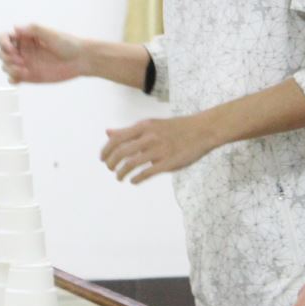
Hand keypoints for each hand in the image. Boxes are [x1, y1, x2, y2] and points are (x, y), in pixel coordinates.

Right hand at [0, 24, 85, 84]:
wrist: (80, 60)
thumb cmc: (68, 44)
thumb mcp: (51, 34)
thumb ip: (33, 29)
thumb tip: (15, 28)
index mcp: (26, 37)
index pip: (4, 38)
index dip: (3, 43)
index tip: (11, 48)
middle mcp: (23, 50)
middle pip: (2, 53)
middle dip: (6, 57)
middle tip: (21, 60)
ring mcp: (25, 63)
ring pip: (6, 66)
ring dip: (9, 68)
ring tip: (24, 69)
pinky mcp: (30, 76)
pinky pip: (13, 78)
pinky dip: (12, 79)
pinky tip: (20, 78)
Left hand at [100, 114, 218, 183]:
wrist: (202, 130)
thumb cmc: (175, 128)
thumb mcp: (150, 124)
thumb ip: (128, 130)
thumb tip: (108, 133)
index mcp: (144, 126)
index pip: (117, 139)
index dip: (106, 150)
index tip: (102, 159)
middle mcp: (150, 137)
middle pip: (121, 152)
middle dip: (111, 163)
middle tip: (110, 169)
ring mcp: (159, 150)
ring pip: (131, 164)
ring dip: (121, 173)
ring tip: (119, 177)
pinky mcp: (169, 162)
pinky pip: (147, 173)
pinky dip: (136, 178)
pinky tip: (134, 181)